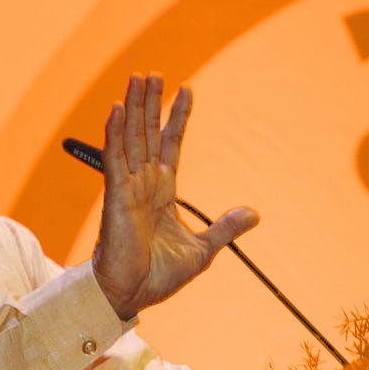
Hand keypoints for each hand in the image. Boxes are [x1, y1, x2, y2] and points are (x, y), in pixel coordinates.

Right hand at [93, 73, 258, 319]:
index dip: (178, 117)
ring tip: (136, 78)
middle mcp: (144, 183)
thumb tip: (254, 213)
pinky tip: (115, 110)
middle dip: (151, 103)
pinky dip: (114, 133)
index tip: (187, 89)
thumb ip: (225, 228)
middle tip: (152, 74)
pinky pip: (115, 159)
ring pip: (131, 138)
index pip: (171, 144)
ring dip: (133, 107)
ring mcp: (128, 187)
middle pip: (148, 133)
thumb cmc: (159, 276)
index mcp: (163, 191)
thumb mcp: (202, 249)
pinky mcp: (115, 197)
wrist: (133, 295)